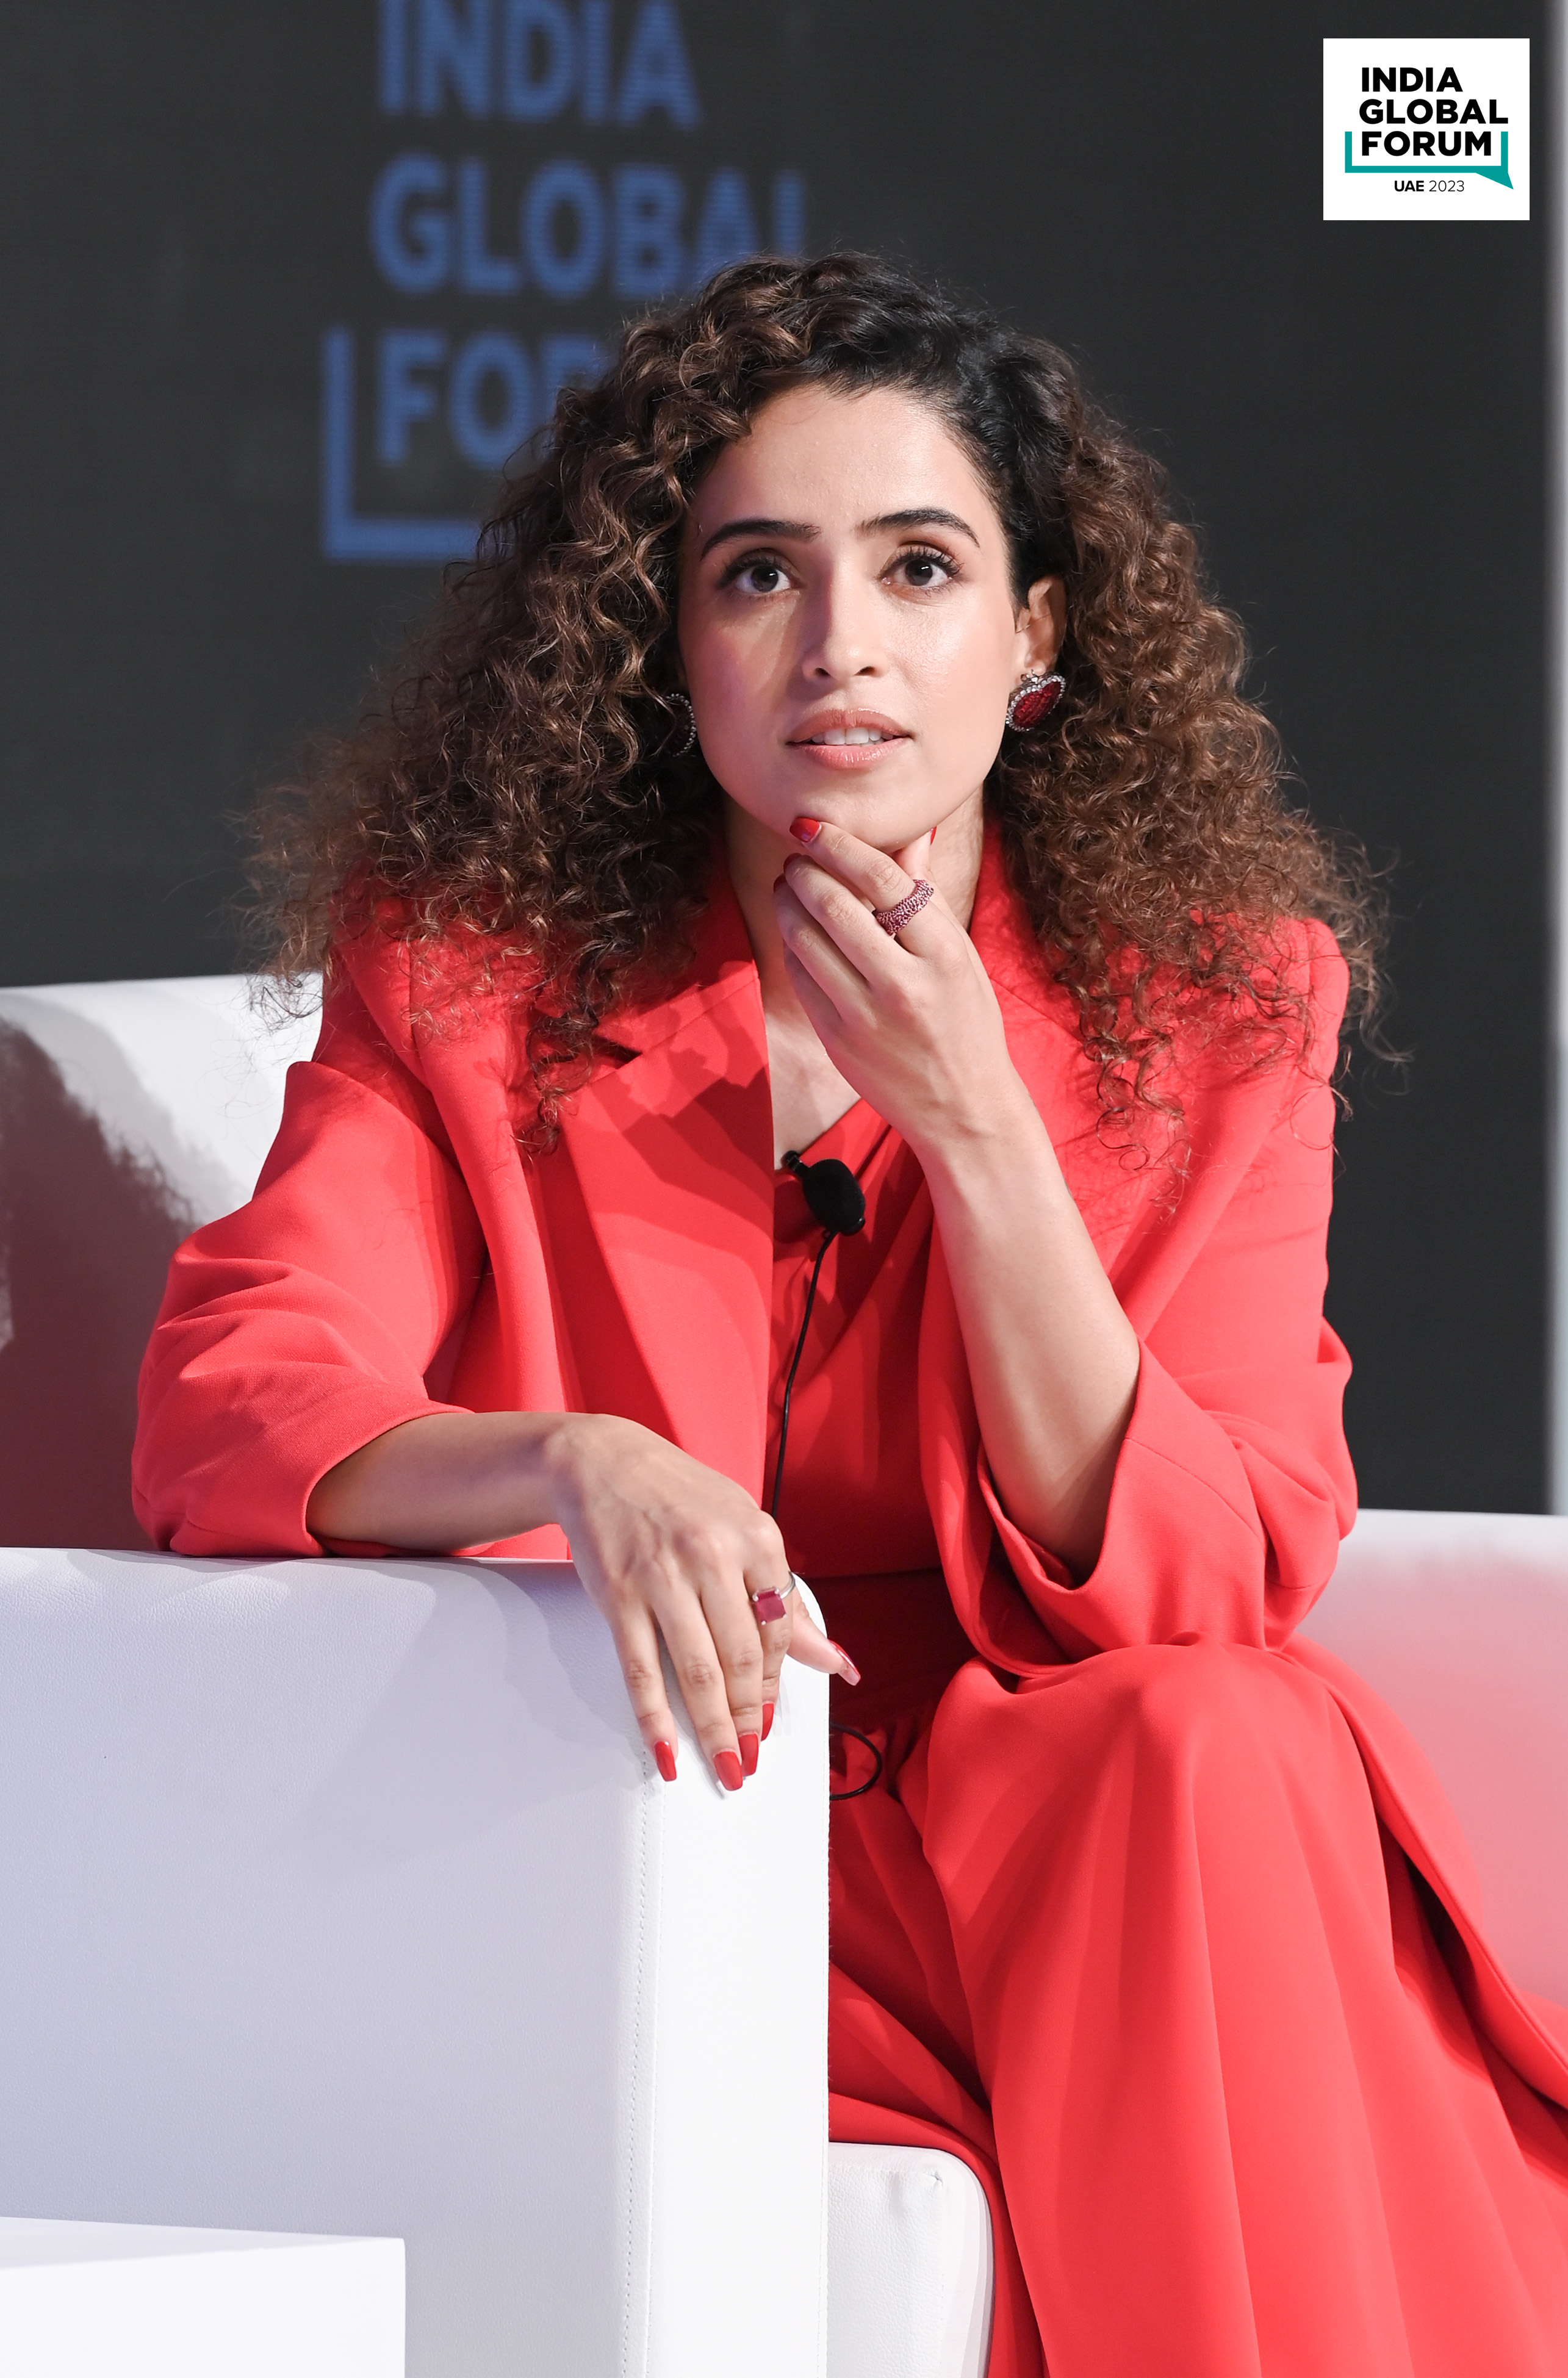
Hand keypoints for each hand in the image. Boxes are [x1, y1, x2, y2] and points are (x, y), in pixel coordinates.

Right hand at [549, 1414, 853, 1787]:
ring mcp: (664, 1578)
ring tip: (725, 1765)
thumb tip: (834, 1660)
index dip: (774, 1683)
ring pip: (699, 1672)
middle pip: (743, 1659)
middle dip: (749, 1718)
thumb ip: (784, 1595)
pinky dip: (655, 1718)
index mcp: (757, 1538)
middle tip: (750, 1758)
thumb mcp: (744, 1529)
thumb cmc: (679, 1497)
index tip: (766, 1718)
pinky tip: (667, 1751)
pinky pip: (642, 1670)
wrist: (601, 1461)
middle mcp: (714, 1557)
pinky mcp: (620, 1595)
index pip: (779, 1630)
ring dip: (714, 1728)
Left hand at [773, 821, 1030, 1159]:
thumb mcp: (961, 957)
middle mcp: (904, 984)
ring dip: (788, 903)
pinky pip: (800, 978)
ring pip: (806, 940)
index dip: (839, 844)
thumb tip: (911, 834)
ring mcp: (866, 1016)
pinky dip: (792, 946)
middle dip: (804, 870)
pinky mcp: (838, 1040)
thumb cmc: (967, 1023)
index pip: (882, 878)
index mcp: (943, 954)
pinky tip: (796, 931)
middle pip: (835, 905)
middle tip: (796, 856)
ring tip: (787, 886)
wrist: (964, 1109)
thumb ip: (928, 896)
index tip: (813, 826)